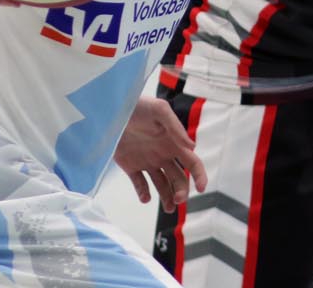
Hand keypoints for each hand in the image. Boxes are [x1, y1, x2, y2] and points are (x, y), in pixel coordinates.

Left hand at [112, 97, 207, 212]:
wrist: (111, 109)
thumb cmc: (138, 105)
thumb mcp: (159, 110)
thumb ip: (175, 127)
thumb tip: (192, 147)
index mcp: (173, 143)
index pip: (192, 163)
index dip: (199, 176)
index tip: (201, 189)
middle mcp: (163, 155)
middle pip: (179, 179)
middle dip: (182, 192)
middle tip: (178, 200)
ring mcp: (147, 161)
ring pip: (162, 185)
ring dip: (167, 198)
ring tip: (169, 208)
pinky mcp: (130, 166)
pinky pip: (140, 184)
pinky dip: (144, 194)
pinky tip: (145, 198)